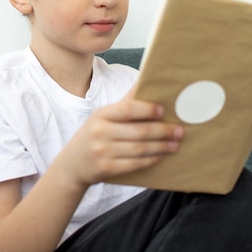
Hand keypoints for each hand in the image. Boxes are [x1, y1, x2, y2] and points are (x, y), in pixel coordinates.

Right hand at [55, 88, 183, 187]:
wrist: (71, 165)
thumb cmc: (93, 136)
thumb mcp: (102, 118)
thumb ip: (124, 105)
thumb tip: (145, 82)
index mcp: (101, 115)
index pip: (127, 109)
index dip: (147, 109)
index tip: (164, 111)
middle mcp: (100, 132)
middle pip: (138, 131)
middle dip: (162, 131)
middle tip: (179, 131)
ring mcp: (102, 151)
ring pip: (139, 149)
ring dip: (161, 147)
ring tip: (174, 144)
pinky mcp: (106, 169)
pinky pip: (134, 164)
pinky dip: (150, 160)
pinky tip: (160, 156)